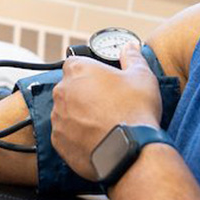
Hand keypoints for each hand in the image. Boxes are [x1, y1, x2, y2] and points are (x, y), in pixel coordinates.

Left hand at [50, 45, 161, 179]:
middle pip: (70, 88)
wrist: (130, 152)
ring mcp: (57, 117)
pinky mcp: (58, 141)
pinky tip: (97, 139)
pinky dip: (78, 136)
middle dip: (85, 94)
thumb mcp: (142, 77)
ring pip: (67, 112)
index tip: (103, 82)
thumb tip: (130, 47)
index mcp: (77, 70)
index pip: (76, 63)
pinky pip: (66, 134)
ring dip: (80, 116)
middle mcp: (61, 91)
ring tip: (104, 124)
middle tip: (108, 105)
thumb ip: (133, 58)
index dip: (90, 72)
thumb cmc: (135, 110)